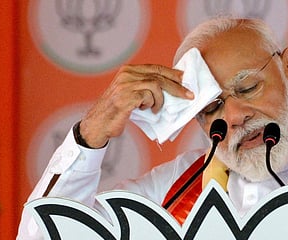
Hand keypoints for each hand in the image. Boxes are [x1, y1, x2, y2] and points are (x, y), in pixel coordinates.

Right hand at [78, 64, 194, 147]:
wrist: (98, 124)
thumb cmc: (116, 111)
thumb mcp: (131, 94)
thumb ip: (144, 87)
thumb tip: (169, 87)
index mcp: (128, 71)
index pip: (155, 68)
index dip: (172, 74)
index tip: (185, 80)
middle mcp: (126, 74)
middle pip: (159, 75)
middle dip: (176, 86)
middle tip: (188, 95)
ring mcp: (126, 85)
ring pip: (156, 86)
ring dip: (160, 100)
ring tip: (155, 108)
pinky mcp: (127, 97)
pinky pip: (148, 96)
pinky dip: (151, 104)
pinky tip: (146, 110)